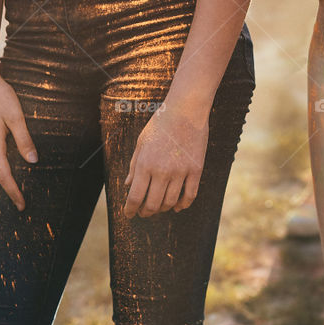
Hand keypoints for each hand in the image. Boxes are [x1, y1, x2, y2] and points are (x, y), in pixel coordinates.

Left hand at [124, 103, 208, 218]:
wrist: (186, 109)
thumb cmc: (160, 124)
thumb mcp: (141, 142)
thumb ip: (134, 165)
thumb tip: (128, 185)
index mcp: (145, 164)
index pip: (135, 197)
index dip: (130, 210)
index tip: (128, 215)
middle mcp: (162, 171)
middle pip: (152, 205)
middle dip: (145, 212)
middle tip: (143, 213)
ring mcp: (180, 171)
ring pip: (170, 202)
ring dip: (162, 208)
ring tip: (158, 207)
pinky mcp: (196, 169)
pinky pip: (189, 195)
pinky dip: (182, 205)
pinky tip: (177, 206)